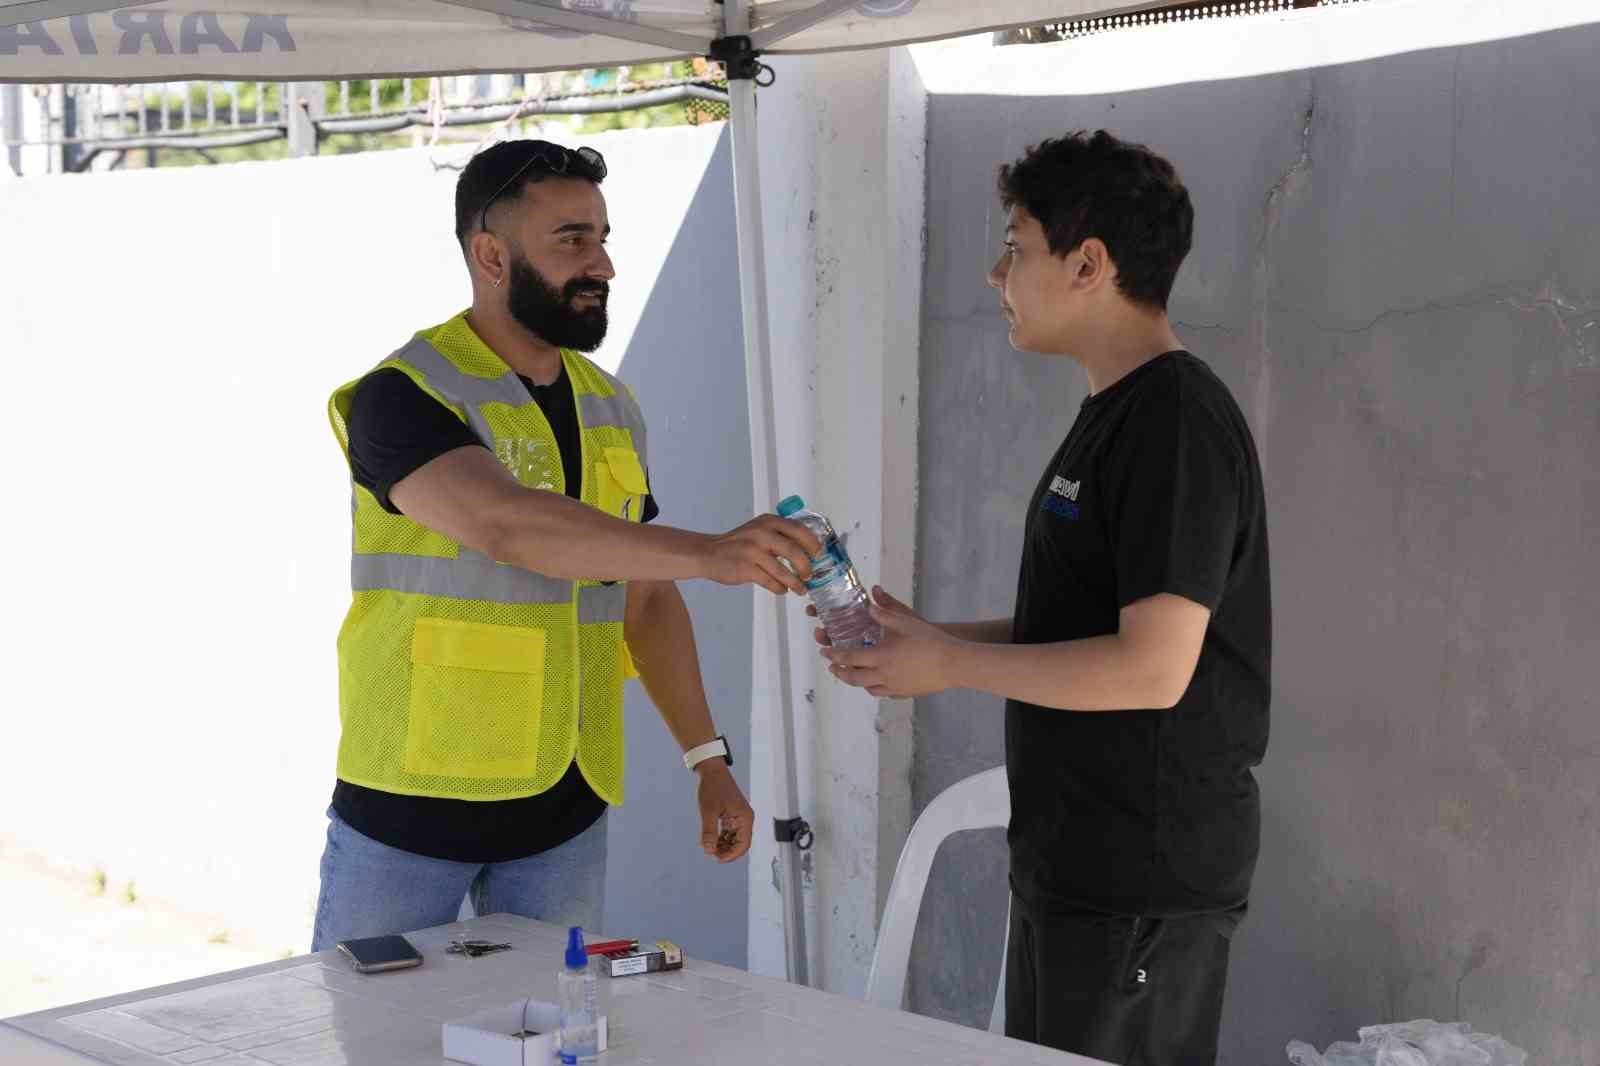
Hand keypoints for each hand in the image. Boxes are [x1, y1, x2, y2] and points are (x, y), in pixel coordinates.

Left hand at [695, 761, 753, 862]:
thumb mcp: (708, 811)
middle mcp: (745, 819)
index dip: (732, 855)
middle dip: (727, 852)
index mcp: (744, 818)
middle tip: (711, 854)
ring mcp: (739, 817)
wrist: (712, 771)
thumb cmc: (712, 787)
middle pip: (741, 844)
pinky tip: (711, 840)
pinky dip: (722, 838)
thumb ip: (709, 832)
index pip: (743, 844)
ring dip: (724, 846)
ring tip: (710, 847)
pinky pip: (730, 832)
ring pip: (735, 839)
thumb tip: (708, 851)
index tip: (717, 859)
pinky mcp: (733, 816)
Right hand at [703, 515, 821, 595]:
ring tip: (801, 589)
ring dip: (795, 583)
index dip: (813, 543)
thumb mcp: (759, 529)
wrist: (708, 553)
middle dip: (806, 566)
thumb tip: (809, 549)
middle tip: (810, 575)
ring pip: (783, 571)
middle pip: (794, 551)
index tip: (819, 554)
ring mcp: (752, 551)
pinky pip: (770, 582)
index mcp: (768, 521)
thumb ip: (780, 534)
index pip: (799, 529)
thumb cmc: (738, 543)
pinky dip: (780, 588)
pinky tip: (782, 589)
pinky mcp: (745, 568)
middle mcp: (761, 533)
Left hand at [819, 586, 958, 698]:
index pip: (849, 657)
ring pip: (867, 688)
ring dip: (856, 681)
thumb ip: (884, 614)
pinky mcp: (905, 693)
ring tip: (853, 674)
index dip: (834, 654)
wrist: (954, 664)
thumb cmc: (931, 640)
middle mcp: (884, 675)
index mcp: (881, 656)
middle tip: (833, 666)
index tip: (824, 652)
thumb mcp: (906, 622)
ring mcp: (894, 687)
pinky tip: (877, 681)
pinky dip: (874, 687)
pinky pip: (883, 693)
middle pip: (854, 678)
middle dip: (840, 672)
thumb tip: (869, 605)